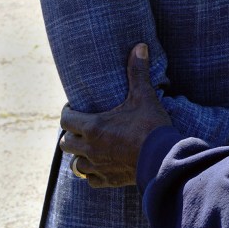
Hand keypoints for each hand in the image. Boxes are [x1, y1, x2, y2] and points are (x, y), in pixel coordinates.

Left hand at [60, 43, 172, 187]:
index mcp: (94, 127)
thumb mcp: (144, 96)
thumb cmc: (151, 126)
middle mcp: (90, 148)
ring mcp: (97, 167)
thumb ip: (138, 72)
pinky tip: (100, 165)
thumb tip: (140, 46)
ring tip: (89, 146)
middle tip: (82, 126)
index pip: (66, 120)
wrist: (163, 159)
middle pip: (65, 143)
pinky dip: (92, 173)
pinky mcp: (107, 180)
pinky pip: (90, 179)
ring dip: (79, 154)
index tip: (75, 107)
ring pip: (75, 163)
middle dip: (70, 134)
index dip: (68, 112)